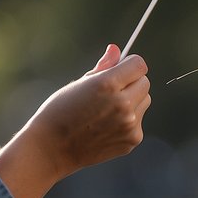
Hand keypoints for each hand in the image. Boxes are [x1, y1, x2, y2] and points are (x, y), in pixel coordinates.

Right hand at [0, 44, 151, 197]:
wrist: (52, 148)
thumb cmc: (60, 111)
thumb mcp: (79, 83)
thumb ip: (103, 66)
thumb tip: (116, 49)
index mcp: (108, 84)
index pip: (139, 65)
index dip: (130, 65)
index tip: (121, 69)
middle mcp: (123, 104)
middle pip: (145, 83)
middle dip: (132, 82)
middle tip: (111, 91)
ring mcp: (129, 124)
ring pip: (144, 101)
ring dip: (133, 101)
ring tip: (107, 110)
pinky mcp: (132, 140)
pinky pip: (138, 121)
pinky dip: (128, 121)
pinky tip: (106, 126)